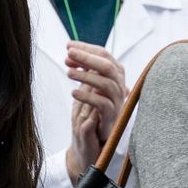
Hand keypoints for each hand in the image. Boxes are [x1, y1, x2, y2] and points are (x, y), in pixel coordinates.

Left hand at [63, 43, 125, 181]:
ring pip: (107, 83)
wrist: (95, 142)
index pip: (105, 55)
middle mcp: (120, 87)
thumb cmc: (91, 112)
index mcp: (115, 77)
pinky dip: (88, 96)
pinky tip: (73, 92)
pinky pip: (103, 104)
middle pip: (108, 66)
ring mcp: (118, 103)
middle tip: (68, 54)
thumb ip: (83, 71)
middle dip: (87, 57)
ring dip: (86, 76)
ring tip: (68, 73)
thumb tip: (70, 53)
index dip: (87, 49)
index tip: (68, 46)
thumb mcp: (87, 88)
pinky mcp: (112, 118)